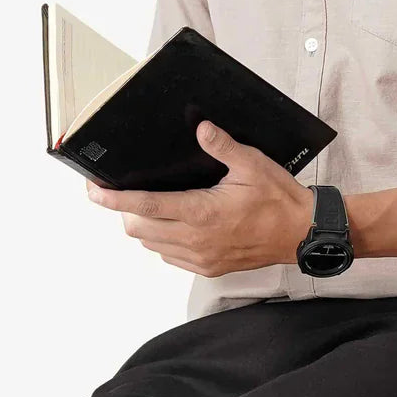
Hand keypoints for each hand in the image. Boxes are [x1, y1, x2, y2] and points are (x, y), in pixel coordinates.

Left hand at [84, 120, 314, 276]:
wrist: (302, 234)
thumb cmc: (279, 199)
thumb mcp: (253, 164)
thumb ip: (222, 146)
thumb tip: (200, 128)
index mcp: (201, 213)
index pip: (144, 206)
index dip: (114, 199)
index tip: (93, 191)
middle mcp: (195, 240)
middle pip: (139, 228)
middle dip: (124, 210)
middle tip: (122, 191)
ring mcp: (200, 258)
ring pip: (151, 245)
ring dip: (143, 226)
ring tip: (148, 206)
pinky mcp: (208, 268)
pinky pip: (170, 256)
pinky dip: (161, 240)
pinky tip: (174, 224)